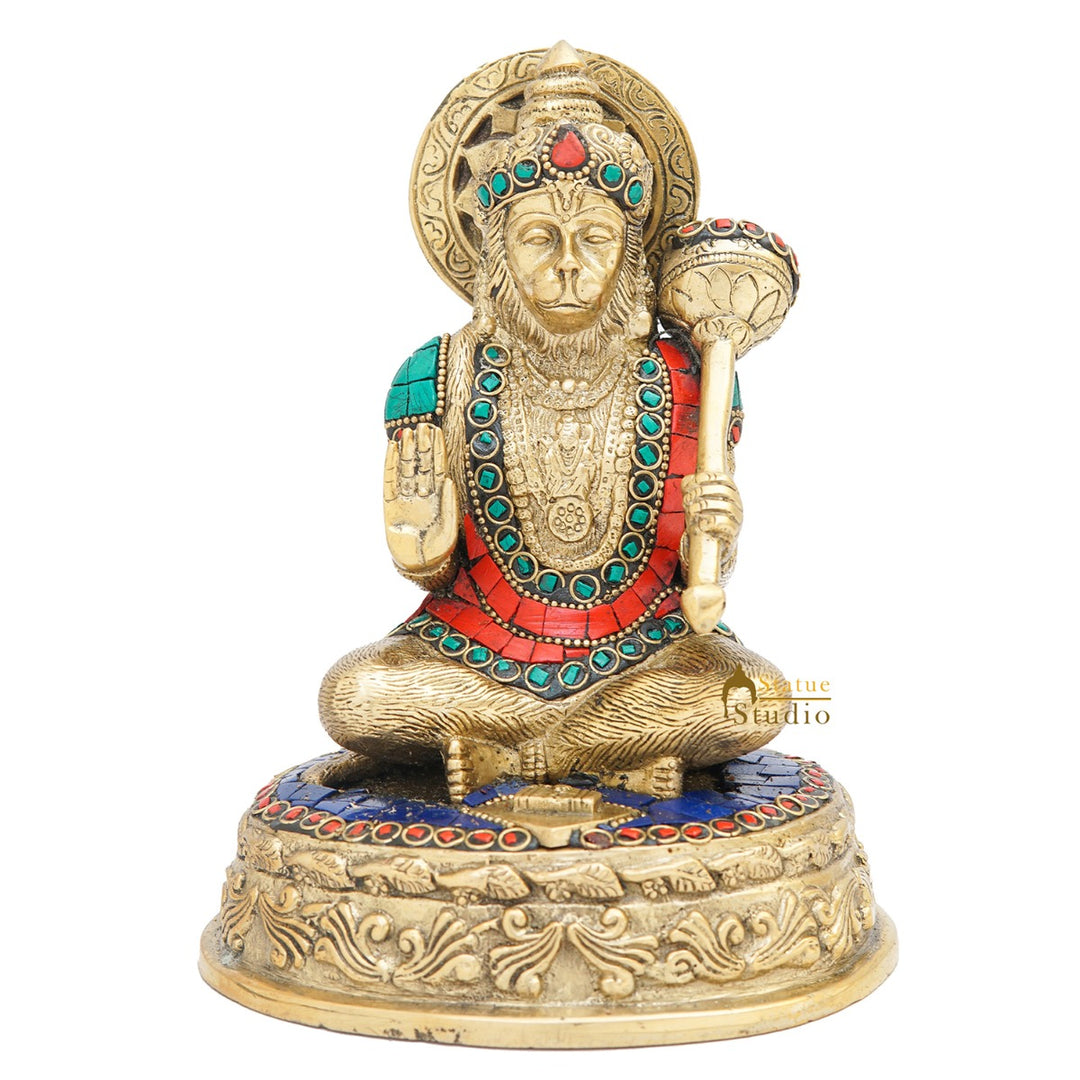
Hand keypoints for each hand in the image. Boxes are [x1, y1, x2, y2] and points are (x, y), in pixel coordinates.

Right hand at [383, 423, 458, 571]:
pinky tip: (391, 448)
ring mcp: (406, 497)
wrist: (420, 566)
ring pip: (406, 468)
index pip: (438, 467)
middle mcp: (422, 493)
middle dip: (423, 445)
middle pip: (422, 463)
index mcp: (439, 496)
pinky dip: (390, 464)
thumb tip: (449, 481)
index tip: (437, 431)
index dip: (437, 449)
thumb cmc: (439, 549)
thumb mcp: (450, 527)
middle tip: (423, 424)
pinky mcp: (391, 504)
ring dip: (407, 450)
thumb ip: (450, 504)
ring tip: (407, 431)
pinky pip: (390, 480)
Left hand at [682, 471, 742, 552]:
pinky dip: (711, 521)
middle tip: (687, 498)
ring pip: (727, 506)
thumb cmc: (704, 517)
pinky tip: (700, 522)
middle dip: (703, 491)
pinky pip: (726, 522)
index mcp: (729, 492)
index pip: (724, 479)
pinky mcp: (734, 530)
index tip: (695, 480)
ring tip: (690, 510)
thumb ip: (691, 488)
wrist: (711, 540)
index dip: (710, 477)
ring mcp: (737, 517)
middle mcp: (736, 503)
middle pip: (725, 490)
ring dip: (704, 506)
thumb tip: (688, 481)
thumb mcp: (696, 500)